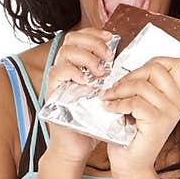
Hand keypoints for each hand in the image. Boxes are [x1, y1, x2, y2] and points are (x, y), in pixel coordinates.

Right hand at [43, 27, 117, 166]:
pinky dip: (75, 73)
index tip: (111, 38)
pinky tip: (87, 82)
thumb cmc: (92, 122)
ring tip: (101, 72)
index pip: (80, 37)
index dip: (95, 33)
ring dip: (87, 57)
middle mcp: (64, 68)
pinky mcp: (52, 91)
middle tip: (108, 56)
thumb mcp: (105, 94)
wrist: (77, 145)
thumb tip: (127, 62)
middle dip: (93, 42)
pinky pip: (59, 72)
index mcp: (76, 66)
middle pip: (72, 38)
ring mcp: (57, 79)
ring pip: (66, 52)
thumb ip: (110, 77)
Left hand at [101, 56, 179, 178]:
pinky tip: (110, 109)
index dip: (152, 61)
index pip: (174, 63)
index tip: (133, 74)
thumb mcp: (141, 104)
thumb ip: (143, 86)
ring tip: (108, 99)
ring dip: (119, 90)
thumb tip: (127, 67)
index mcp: (178, 95)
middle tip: (115, 88)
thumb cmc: (132, 134)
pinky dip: (118, 104)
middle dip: (130, 75)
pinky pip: (135, 102)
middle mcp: (179, 101)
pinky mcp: (158, 121)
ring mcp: (170, 111)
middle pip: (156, 68)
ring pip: (142, 85)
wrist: (130, 163)